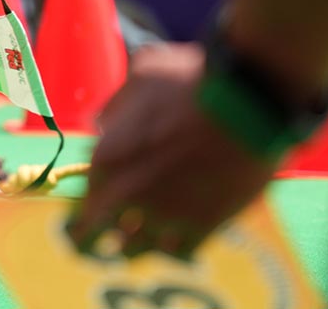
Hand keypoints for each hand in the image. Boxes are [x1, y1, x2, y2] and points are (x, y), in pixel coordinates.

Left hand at [66, 43, 276, 258]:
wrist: (246, 104)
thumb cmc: (189, 83)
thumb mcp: (141, 76)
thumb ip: (117, 104)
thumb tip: (102, 122)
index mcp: (106, 159)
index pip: (81, 200)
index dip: (80, 211)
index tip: (82, 218)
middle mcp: (127, 194)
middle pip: (95, 236)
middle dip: (90, 242)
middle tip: (92, 246)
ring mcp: (164, 215)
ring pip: (134, 250)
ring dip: (131, 246)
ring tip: (132, 245)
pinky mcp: (202, 227)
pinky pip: (177, 252)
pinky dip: (171, 249)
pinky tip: (173, 243)